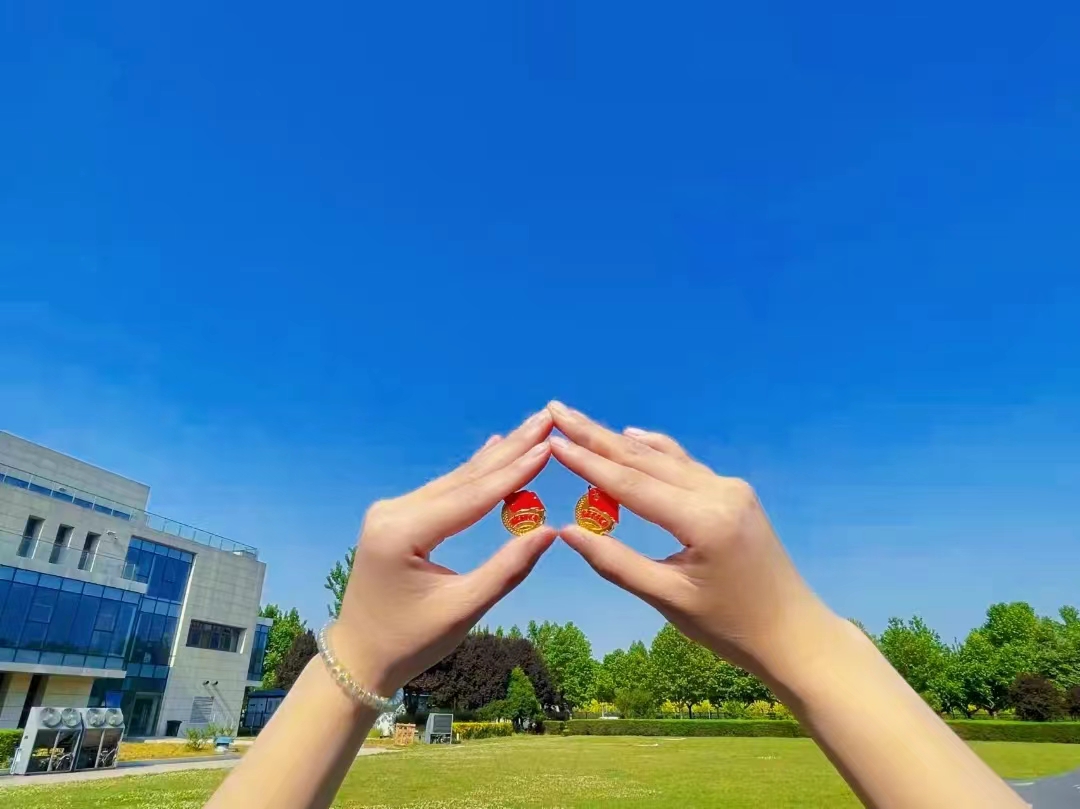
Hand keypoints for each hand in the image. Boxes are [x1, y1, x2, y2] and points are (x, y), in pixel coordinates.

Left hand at [334, 411, 556, 695]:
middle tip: (545, 419)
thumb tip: (551, 532)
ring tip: (530, 430)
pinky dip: (474, 475)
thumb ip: (507, 569)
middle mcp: (392, 512)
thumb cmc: (410, 641)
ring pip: (454, 482)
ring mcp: (391, 512)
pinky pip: (443, 492)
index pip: (471, 498)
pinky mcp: (396, 518)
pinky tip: (494, 449)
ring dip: (496, 459)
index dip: (514, 473)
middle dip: (509, 450)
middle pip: (463, 479)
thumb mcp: (463, 610)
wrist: (359, 657)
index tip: (548, 446)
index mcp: (402, 533)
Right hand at [548, 401, 832, 681]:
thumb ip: (616, 563)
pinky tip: (632, 436)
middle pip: (645, 460)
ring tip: (581, 422)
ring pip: (665, 459)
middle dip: (597, 436)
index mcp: (704, 520)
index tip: (553, 440)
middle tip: (557, 410)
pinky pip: (685, 467)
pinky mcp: (734, 495)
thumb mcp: (668, 599)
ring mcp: (730, 490)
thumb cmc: (730, 626)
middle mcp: (720, 493)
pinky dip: (655, 453)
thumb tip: (567, 531)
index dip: (588, 462)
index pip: (632, 485)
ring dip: (621, 442)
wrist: (792, 633)